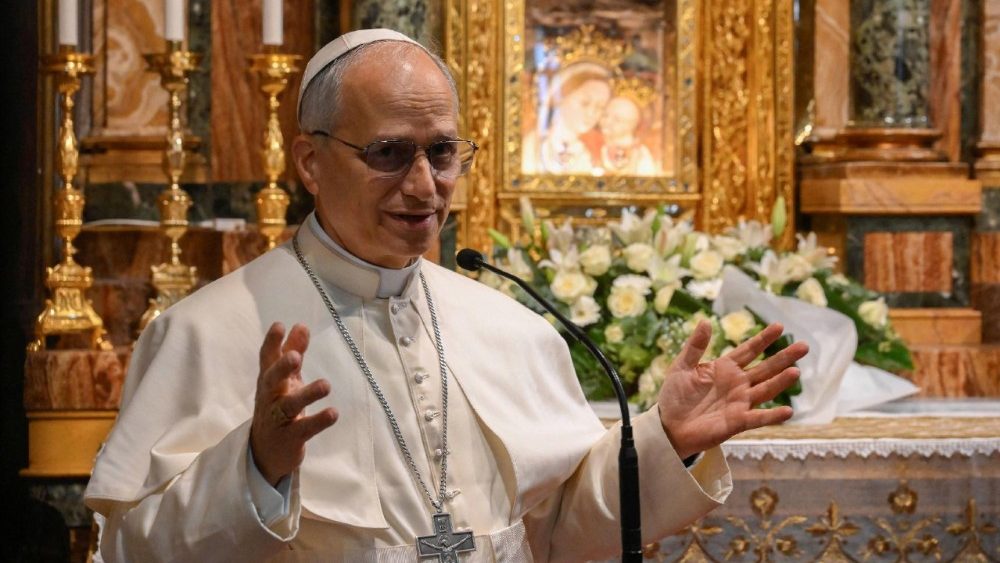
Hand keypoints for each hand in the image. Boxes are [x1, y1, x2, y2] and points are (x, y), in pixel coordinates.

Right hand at [250, 322, 338, 485]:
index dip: (271, 343)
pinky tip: (333, 413)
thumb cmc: (278, 407)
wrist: (265, 453)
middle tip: (294, 358)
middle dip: (281, 368)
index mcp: (269, 382)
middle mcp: (270, 398)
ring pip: (289, 406)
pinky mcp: (290, 438)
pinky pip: (304, 429)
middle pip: (271, 381)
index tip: (279, 325)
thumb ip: (293, 353)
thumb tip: (301, 325)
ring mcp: (278, 419)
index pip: (267, 360)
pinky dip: (319, 421)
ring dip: (307, 395)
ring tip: (326, 385)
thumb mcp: (285, 380)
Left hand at [657, 321, 807, 458]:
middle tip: (804, 346)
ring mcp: (740, 403)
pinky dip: (773, 415)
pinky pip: (758, 418)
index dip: (763, 339)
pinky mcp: (737, 422)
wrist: (669, 426)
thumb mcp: (682, 367)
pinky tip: (788, 411)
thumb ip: (695, 346)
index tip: (780, 326)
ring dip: (781, 382)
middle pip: (765, 368)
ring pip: (766, 390)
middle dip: (783, 357)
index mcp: (725, 368)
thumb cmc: (674, 396)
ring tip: (795, 371)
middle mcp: (738, 384)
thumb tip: (705, 321)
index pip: (749, 350)